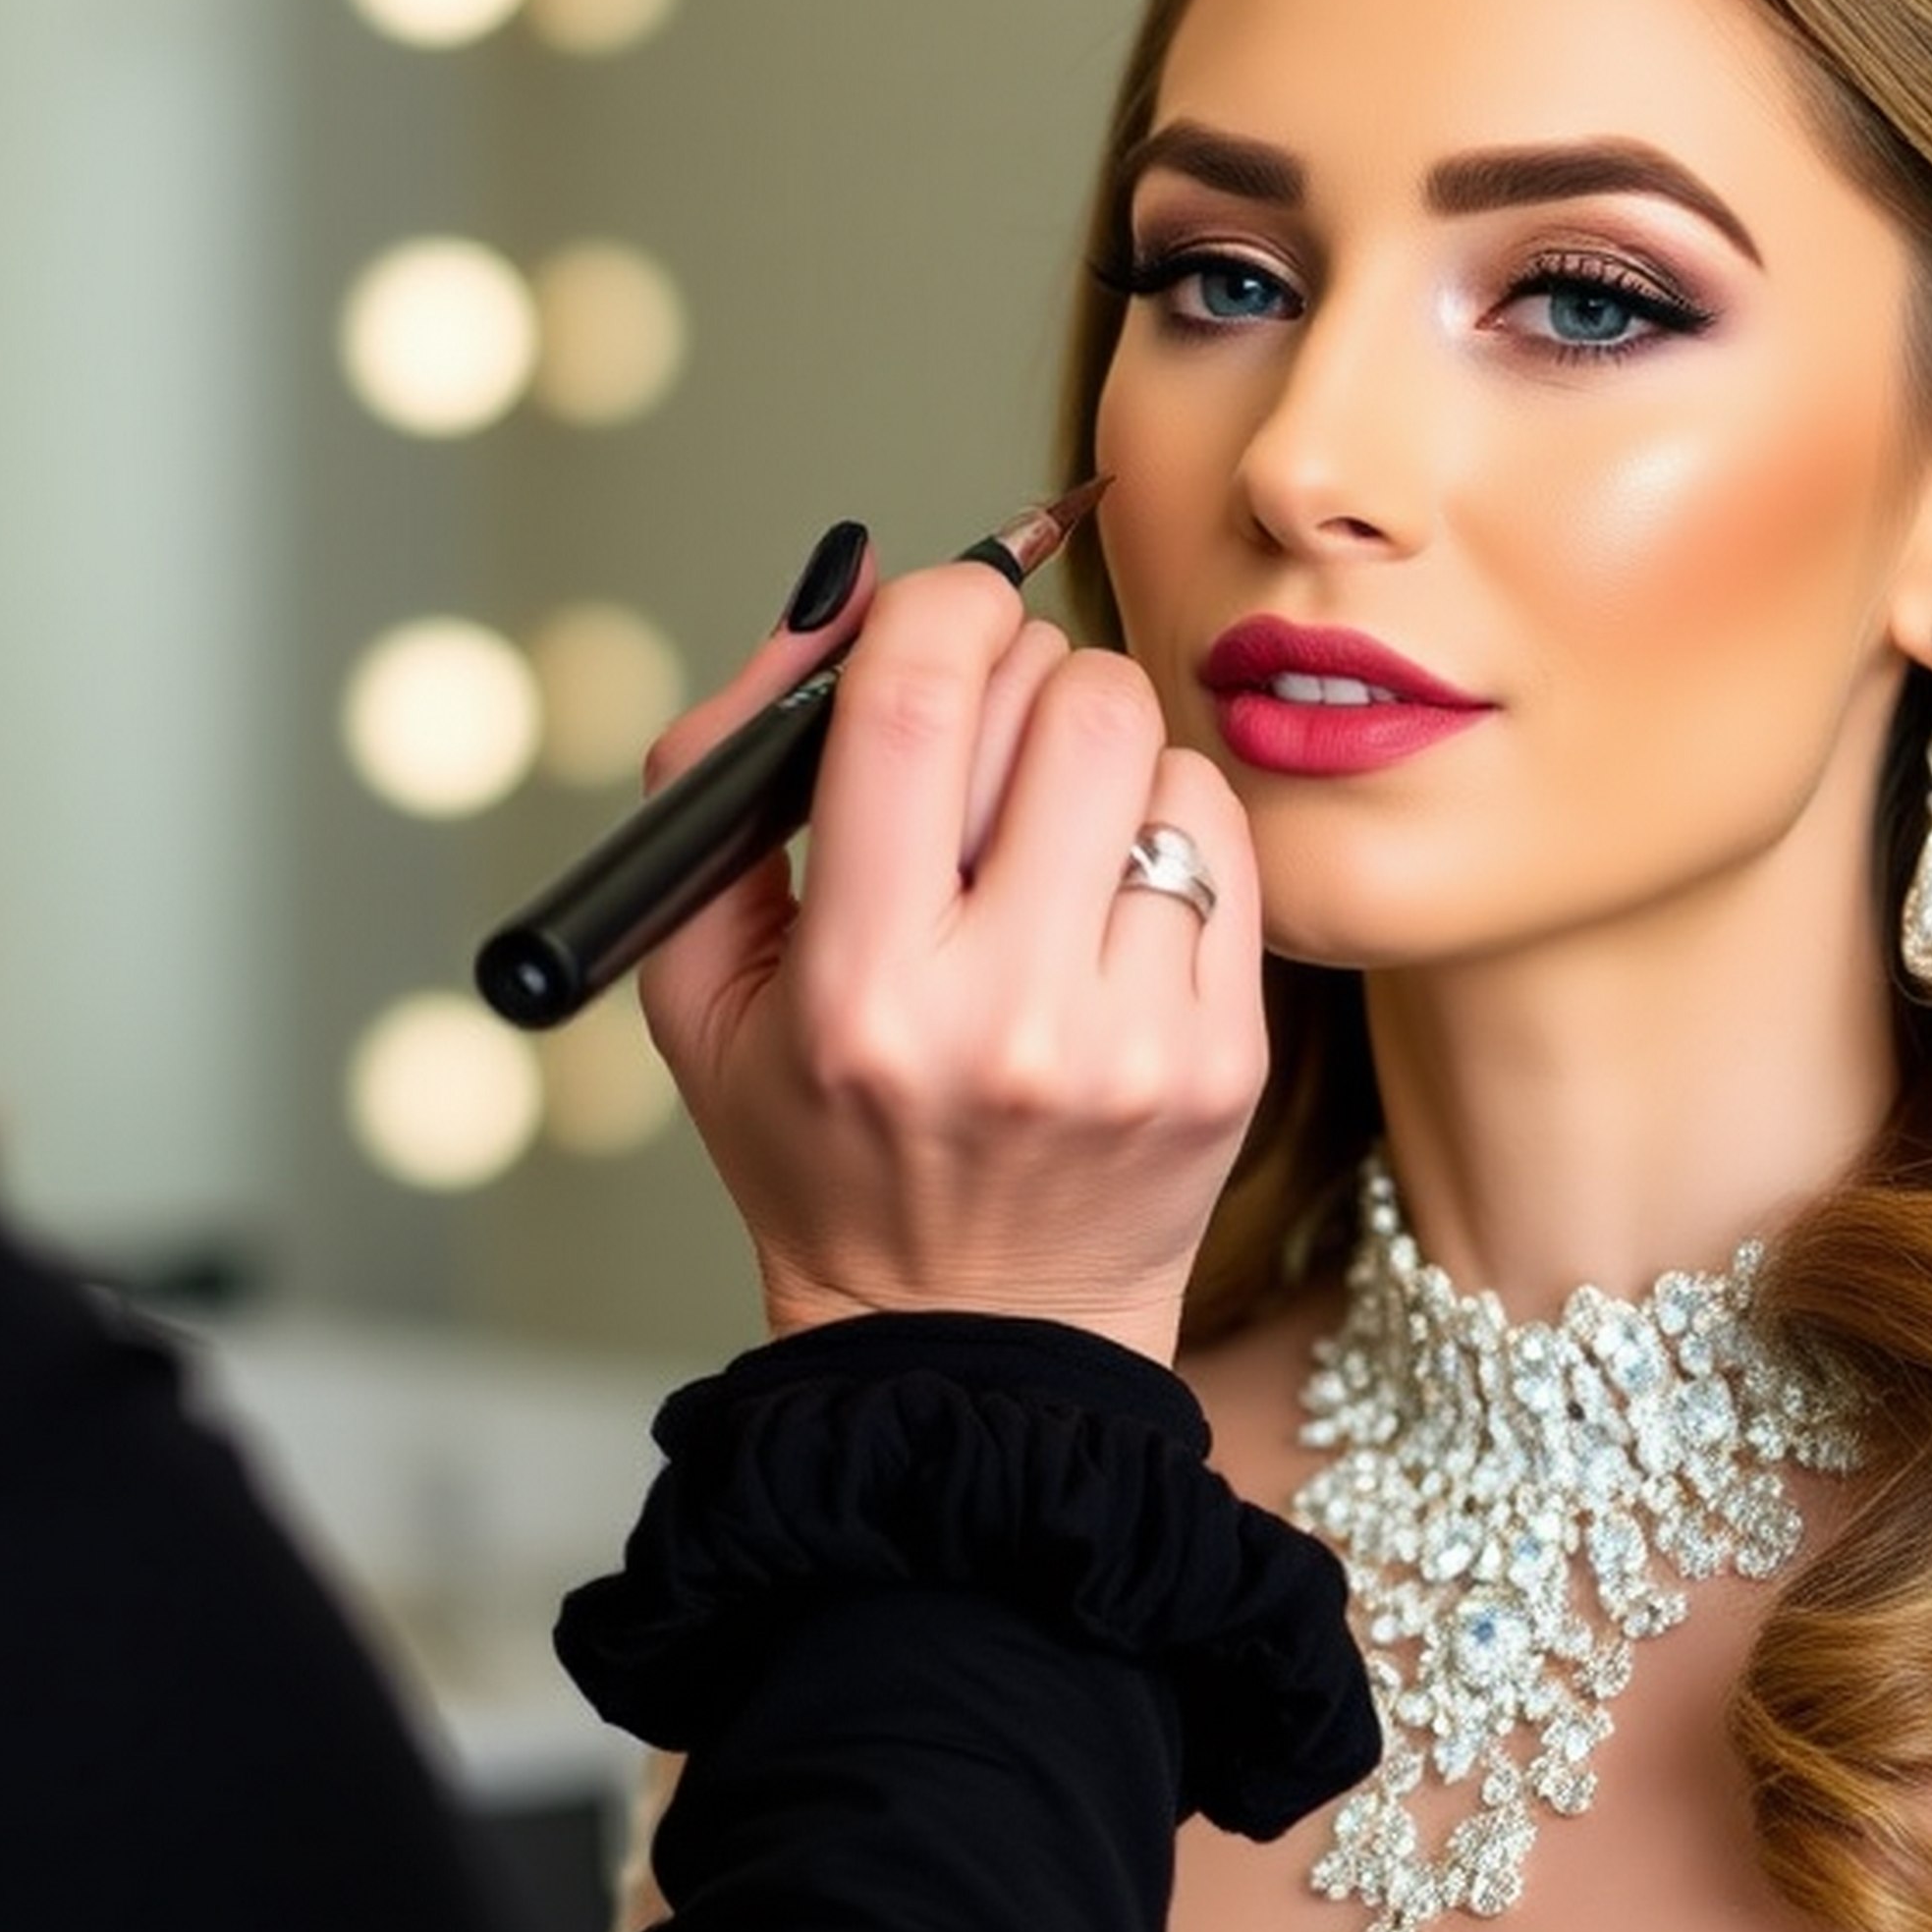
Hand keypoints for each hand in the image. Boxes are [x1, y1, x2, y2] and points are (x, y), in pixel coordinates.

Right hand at [637, 538, 1264, 1363]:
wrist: (969, 1340)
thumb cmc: (822, 1145)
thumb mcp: (701, 982)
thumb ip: (726, 768)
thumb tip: (845, 592)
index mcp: (856, 990)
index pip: (915, 703)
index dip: (937, 606)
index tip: (940, 609)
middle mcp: (1003, 1016)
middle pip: (1073, 705)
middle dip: (1030, 670)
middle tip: (995, 723)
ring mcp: (1132, 1043)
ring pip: (1165, 761)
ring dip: (1107, 753)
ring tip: (1053, 827)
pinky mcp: (1227, 1061)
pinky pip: (1230, 841)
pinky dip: (1171, 826)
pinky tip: (1116, 889)